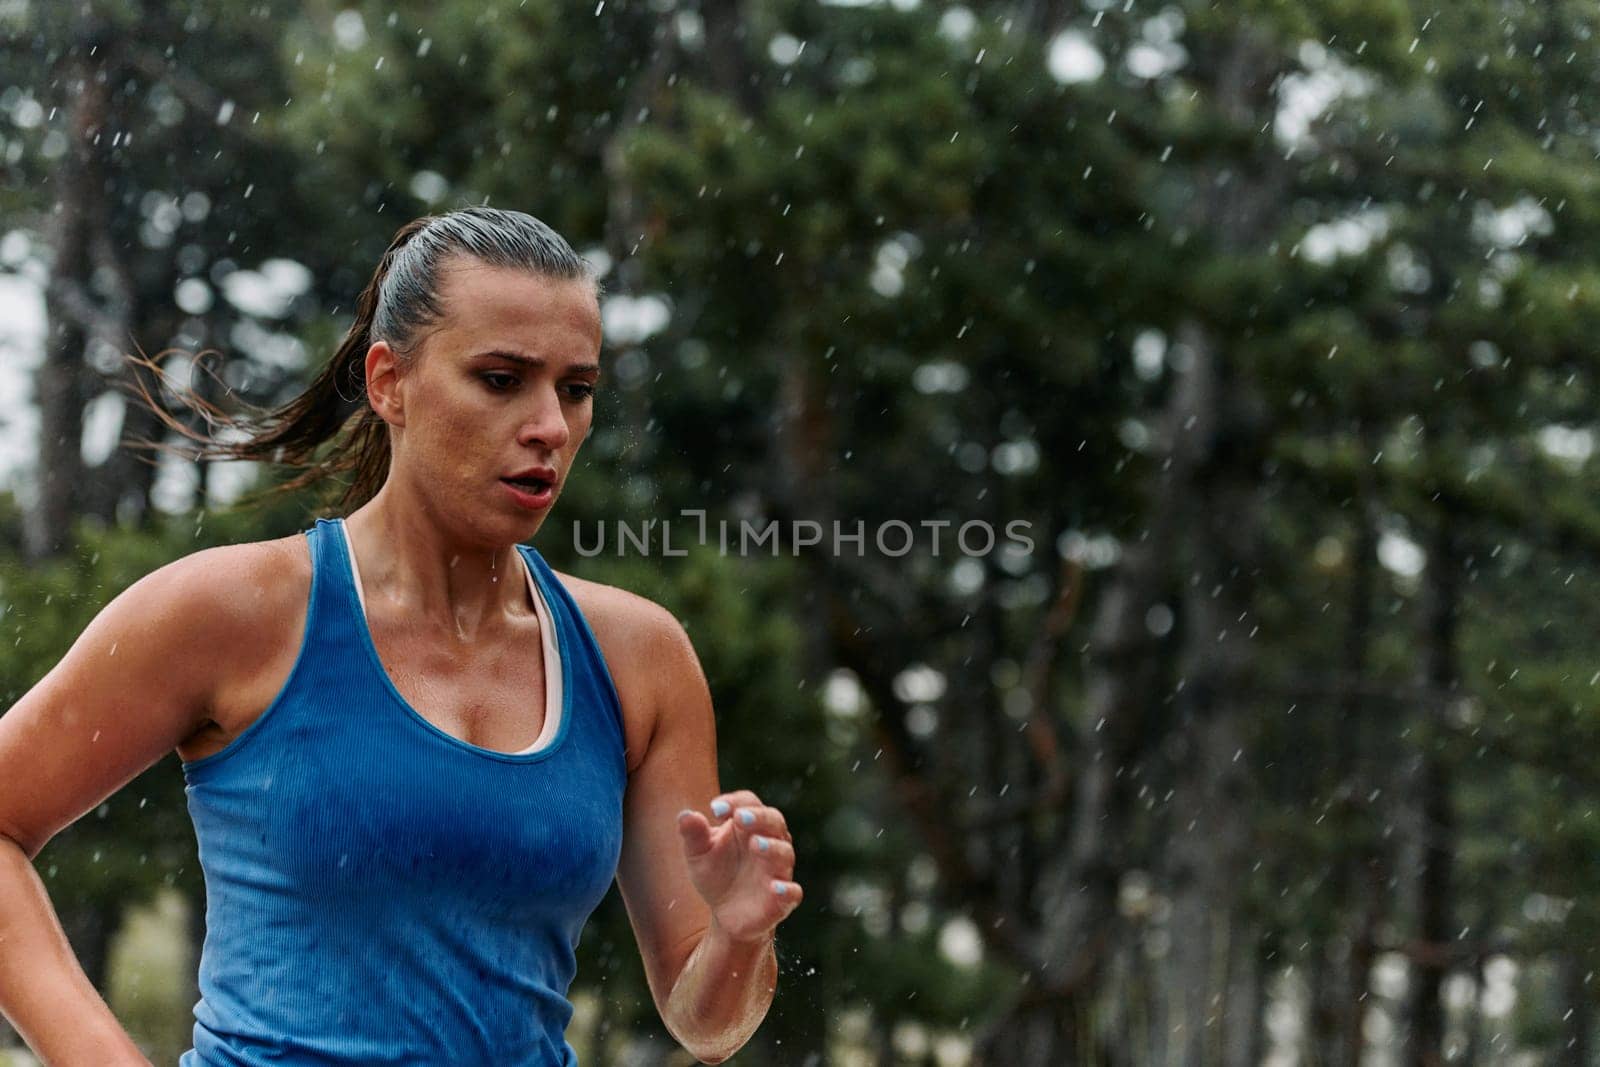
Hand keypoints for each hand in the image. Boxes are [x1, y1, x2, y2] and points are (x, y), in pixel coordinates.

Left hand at [676, 789, 802, 943]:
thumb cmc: (716, 874)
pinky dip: (786, 889)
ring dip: (771, 847)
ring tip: (755, 844)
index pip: (749, 803)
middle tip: (740, 817)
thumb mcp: (698, 854)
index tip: (715, 809)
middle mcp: (769, 842)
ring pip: (784, 853)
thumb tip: (685, 815)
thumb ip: (693, 834)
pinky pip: (793, 892)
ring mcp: (778, 870)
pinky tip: (775, 887)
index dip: (736, 802)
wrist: (726, 914)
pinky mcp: (783, 899)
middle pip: (774, 820)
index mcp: (749, 826)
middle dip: (759, 817)